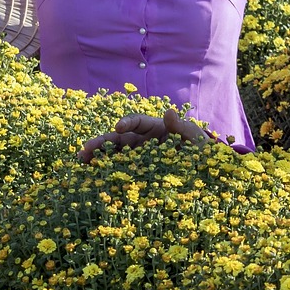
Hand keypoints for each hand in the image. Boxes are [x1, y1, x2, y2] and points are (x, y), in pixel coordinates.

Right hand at [77, 108, 210, 162]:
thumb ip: (181, 126)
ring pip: (115, 155)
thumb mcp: (194, 137)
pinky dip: (108, 173)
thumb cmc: (200, 148)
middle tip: (86, 149)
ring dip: (98, 156)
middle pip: (119, 139)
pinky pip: (122, 172)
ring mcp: (139, 158)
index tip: (118, 128)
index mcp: (155, 128)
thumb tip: (169, 112)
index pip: (137, 122)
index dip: (126, 123)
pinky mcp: (139, 174)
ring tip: (82, 162)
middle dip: (102, 142)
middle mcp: (143, 141)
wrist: (207, 170)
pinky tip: (94, 177)